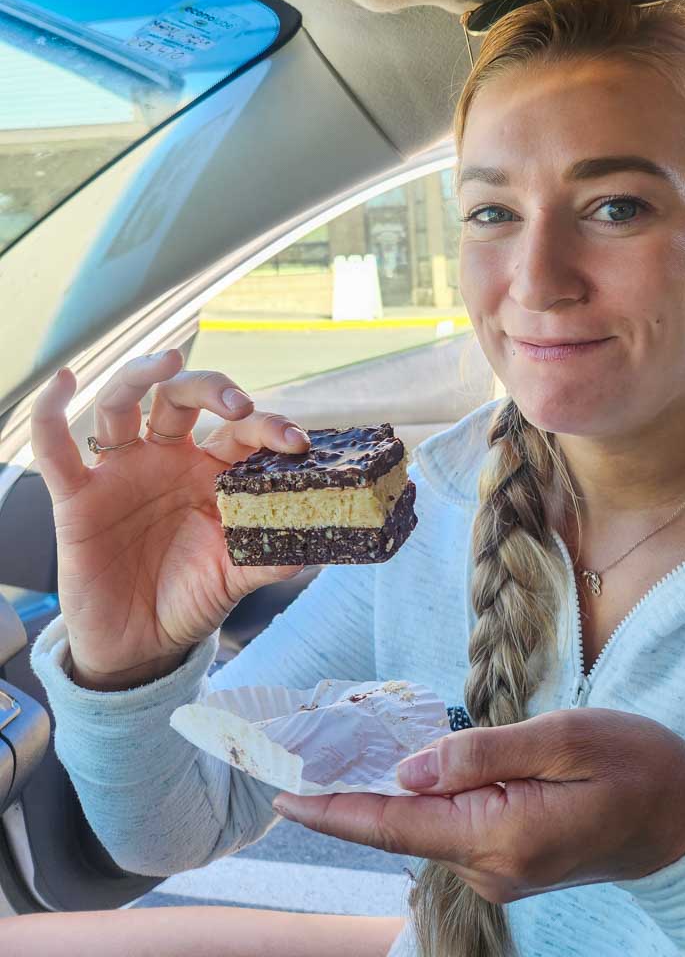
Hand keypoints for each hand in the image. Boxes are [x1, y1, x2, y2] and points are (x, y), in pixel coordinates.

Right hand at [30, 351, 312, 688]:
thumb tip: (312, 549)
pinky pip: (56, 449)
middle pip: (183, 399)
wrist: (140, 646)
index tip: (297, 443)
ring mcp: (122, 472)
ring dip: (144, 375)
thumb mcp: (235, 578)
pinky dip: (51, 412)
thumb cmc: (191, 599)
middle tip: (239, 404)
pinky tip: (63, 382)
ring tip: (168, 359)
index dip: (269, 428)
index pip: (241, 432)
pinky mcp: (77, 497)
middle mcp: (167, 460)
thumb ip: (269, 559)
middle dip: (212, 389)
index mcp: (213, 472)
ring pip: (125, 402)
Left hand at [271, 708, 684, 903]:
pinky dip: (421, 799)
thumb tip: (407, 770)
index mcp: (502, 836)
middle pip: (401, 827)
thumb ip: (483, 754)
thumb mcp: (565, 739)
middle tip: (298, 754)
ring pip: (424, 827)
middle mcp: (492, 868)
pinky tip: (408, 768)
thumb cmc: (636, 764)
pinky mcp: (510, 862)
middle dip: (348, 794)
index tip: (281, 795)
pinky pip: (449, 827)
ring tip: (343, 751)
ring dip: (384, 794)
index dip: (333, 808)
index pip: (396, 824)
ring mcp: (501, 872)